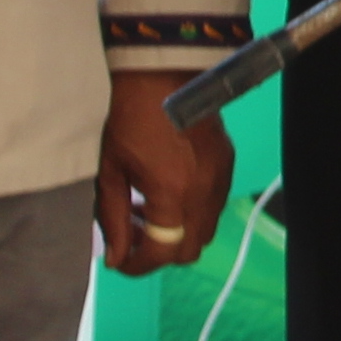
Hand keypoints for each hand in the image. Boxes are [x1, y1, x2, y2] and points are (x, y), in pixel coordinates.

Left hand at [98, 70, 229, 275]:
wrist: (165, 75)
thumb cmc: (129, 121)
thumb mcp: (111, 172)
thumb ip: (113, 219)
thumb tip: (115, 258)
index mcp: (171, 196)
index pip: (160, 253)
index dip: (136, 265)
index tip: (118, 260)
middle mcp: (203, 195)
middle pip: (189, 251)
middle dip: (159, 252)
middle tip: (133, 232)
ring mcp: (221, 181)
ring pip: (205, 231)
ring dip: (176, 233)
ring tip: (148, 209)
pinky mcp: (228, 166)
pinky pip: (214, 207)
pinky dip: (191, 212)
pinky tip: (169, 191)